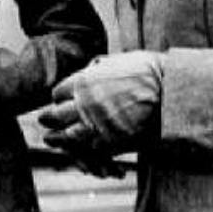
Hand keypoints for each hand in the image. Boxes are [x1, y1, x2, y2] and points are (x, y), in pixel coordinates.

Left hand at [39, 51, 163, 155]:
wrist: (169, 91)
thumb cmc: (146, 71)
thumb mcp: (116, 60)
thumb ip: (98, 67)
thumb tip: (90, 68)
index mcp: (84, 81)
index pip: (58, 93)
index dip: (58, 97)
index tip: (59, 100)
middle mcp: (85, 103)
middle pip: (56, 115)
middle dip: (49, 118)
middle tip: (43, 120)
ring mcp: (97, 124)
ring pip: (69, 135)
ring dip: (59, 138)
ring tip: (51, 139)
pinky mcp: (112, 142)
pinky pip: (90, 150)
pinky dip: (84, 151)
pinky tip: (79, 150)